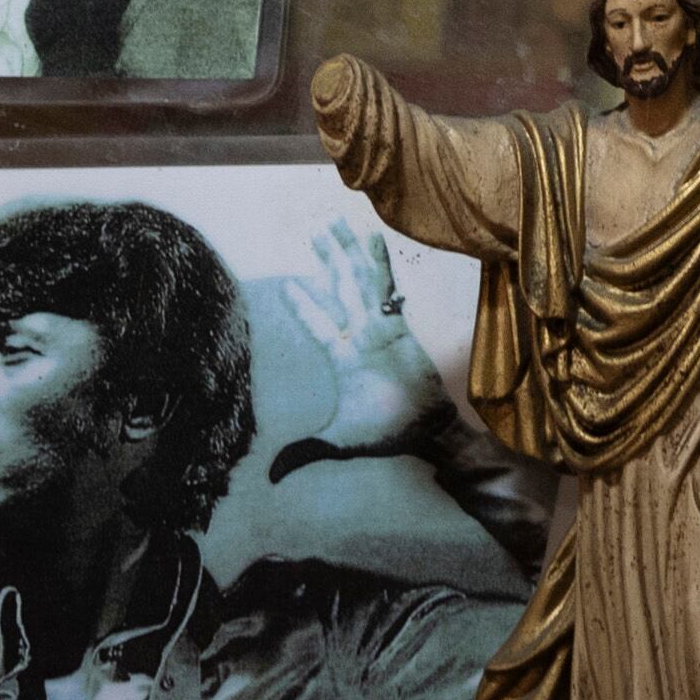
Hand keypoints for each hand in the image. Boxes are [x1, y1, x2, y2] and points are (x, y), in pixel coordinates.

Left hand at [272, 220, 445, 454]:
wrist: (425, 430)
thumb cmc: (386, 433)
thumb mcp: (338, 442)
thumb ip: (306, 451)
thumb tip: (274, 475)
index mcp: (341, 358)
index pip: (317, 323)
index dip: (302, 305)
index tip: (286, 284)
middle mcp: (357, 335)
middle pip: (336, 288)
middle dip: (326, 260)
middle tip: (314, 231)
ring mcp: (378, 326)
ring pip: (356, 280)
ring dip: (345, 253)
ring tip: (334, 225)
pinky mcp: (399, 325)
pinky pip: (385, 287)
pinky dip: (378, 262)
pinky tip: (372, 237)